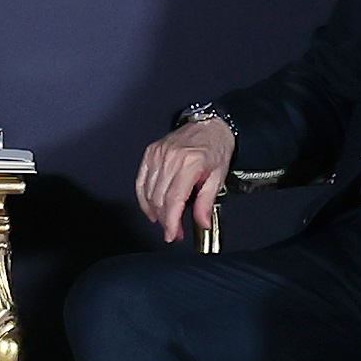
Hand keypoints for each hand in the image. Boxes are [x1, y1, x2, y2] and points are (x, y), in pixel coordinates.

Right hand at [135, 118, 235, 244]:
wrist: (210, 125)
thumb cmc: (216, 147)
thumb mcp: (219, 177)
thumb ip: (207, 202)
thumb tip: (202, 223)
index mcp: (189, 163)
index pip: (174, 200)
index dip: (171, 222)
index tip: (172, 235)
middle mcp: (170, 157)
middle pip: (160, 199)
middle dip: (165, 221)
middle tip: (174, 232)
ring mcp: (158, 154)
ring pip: (149, 192)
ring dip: (155, 212)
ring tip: (165, 221)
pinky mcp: (150, 153)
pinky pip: (141, 181)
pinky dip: (143, 198)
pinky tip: (150, 209)